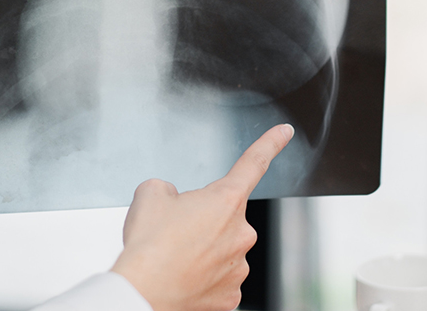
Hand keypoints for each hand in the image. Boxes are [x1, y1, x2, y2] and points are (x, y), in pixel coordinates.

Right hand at [112, 124, 294, 310]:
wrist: (141, 293)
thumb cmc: (148, 246)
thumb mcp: (150, 194)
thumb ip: (169, 189)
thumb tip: (173, 202)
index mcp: (226, 200)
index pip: (254, 162)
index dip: (271, 143)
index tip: (285, 132)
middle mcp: (241, 233)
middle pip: (225, 217)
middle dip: (204, 221)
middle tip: (175, 233)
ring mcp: (238, 267)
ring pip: (221, 250)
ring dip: (202, 251)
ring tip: (174, 258)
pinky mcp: (230, 296)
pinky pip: (218, 279)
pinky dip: (201, 278)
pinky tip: (183, 279)